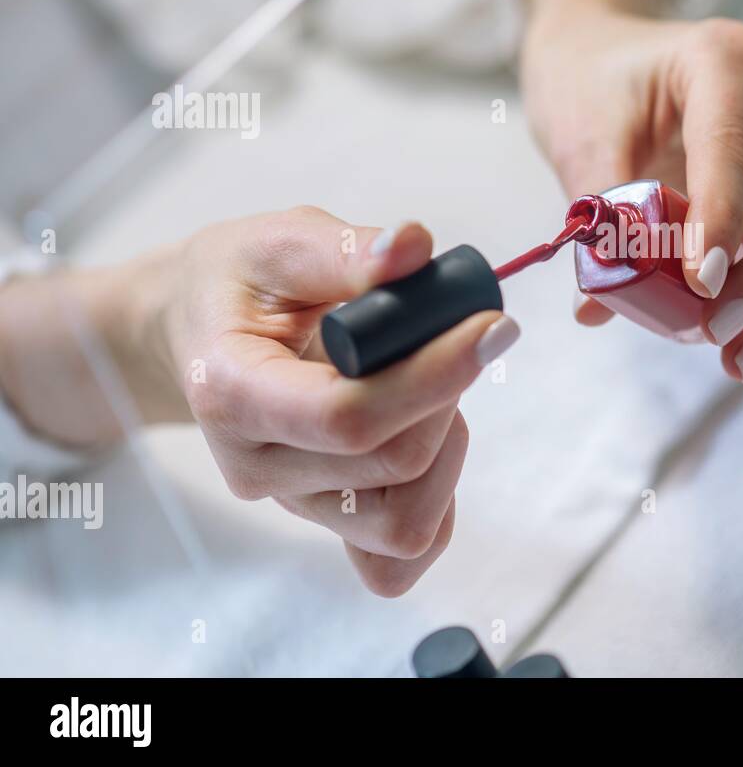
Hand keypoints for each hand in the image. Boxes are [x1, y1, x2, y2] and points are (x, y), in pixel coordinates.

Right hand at [161, 207, 518, 595]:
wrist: (198, 332)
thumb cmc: (240, 283)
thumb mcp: (280, 241)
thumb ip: (348, 249)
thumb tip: (416, 247)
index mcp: (231, 393)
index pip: (346, 417)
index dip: (432, 376)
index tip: (489, 327)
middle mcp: (257, 466)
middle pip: (393, 463)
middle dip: (447, 395)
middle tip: (451, 335)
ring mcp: (293, 503)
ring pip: (406, 522)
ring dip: (447, 448)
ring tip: (428, 385)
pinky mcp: (327, 520)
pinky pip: (397, 556)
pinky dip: (437, 501)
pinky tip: (431, 436)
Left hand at [523, 0, 742, 381]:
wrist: (603, 59)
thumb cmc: (593, 86)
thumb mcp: (581, 137)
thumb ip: (599, 218)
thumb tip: (599, 308)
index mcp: (724, 58)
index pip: (733, 143)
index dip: (723, 216)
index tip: (701, 283)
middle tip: (715, 329)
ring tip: (735, 358)